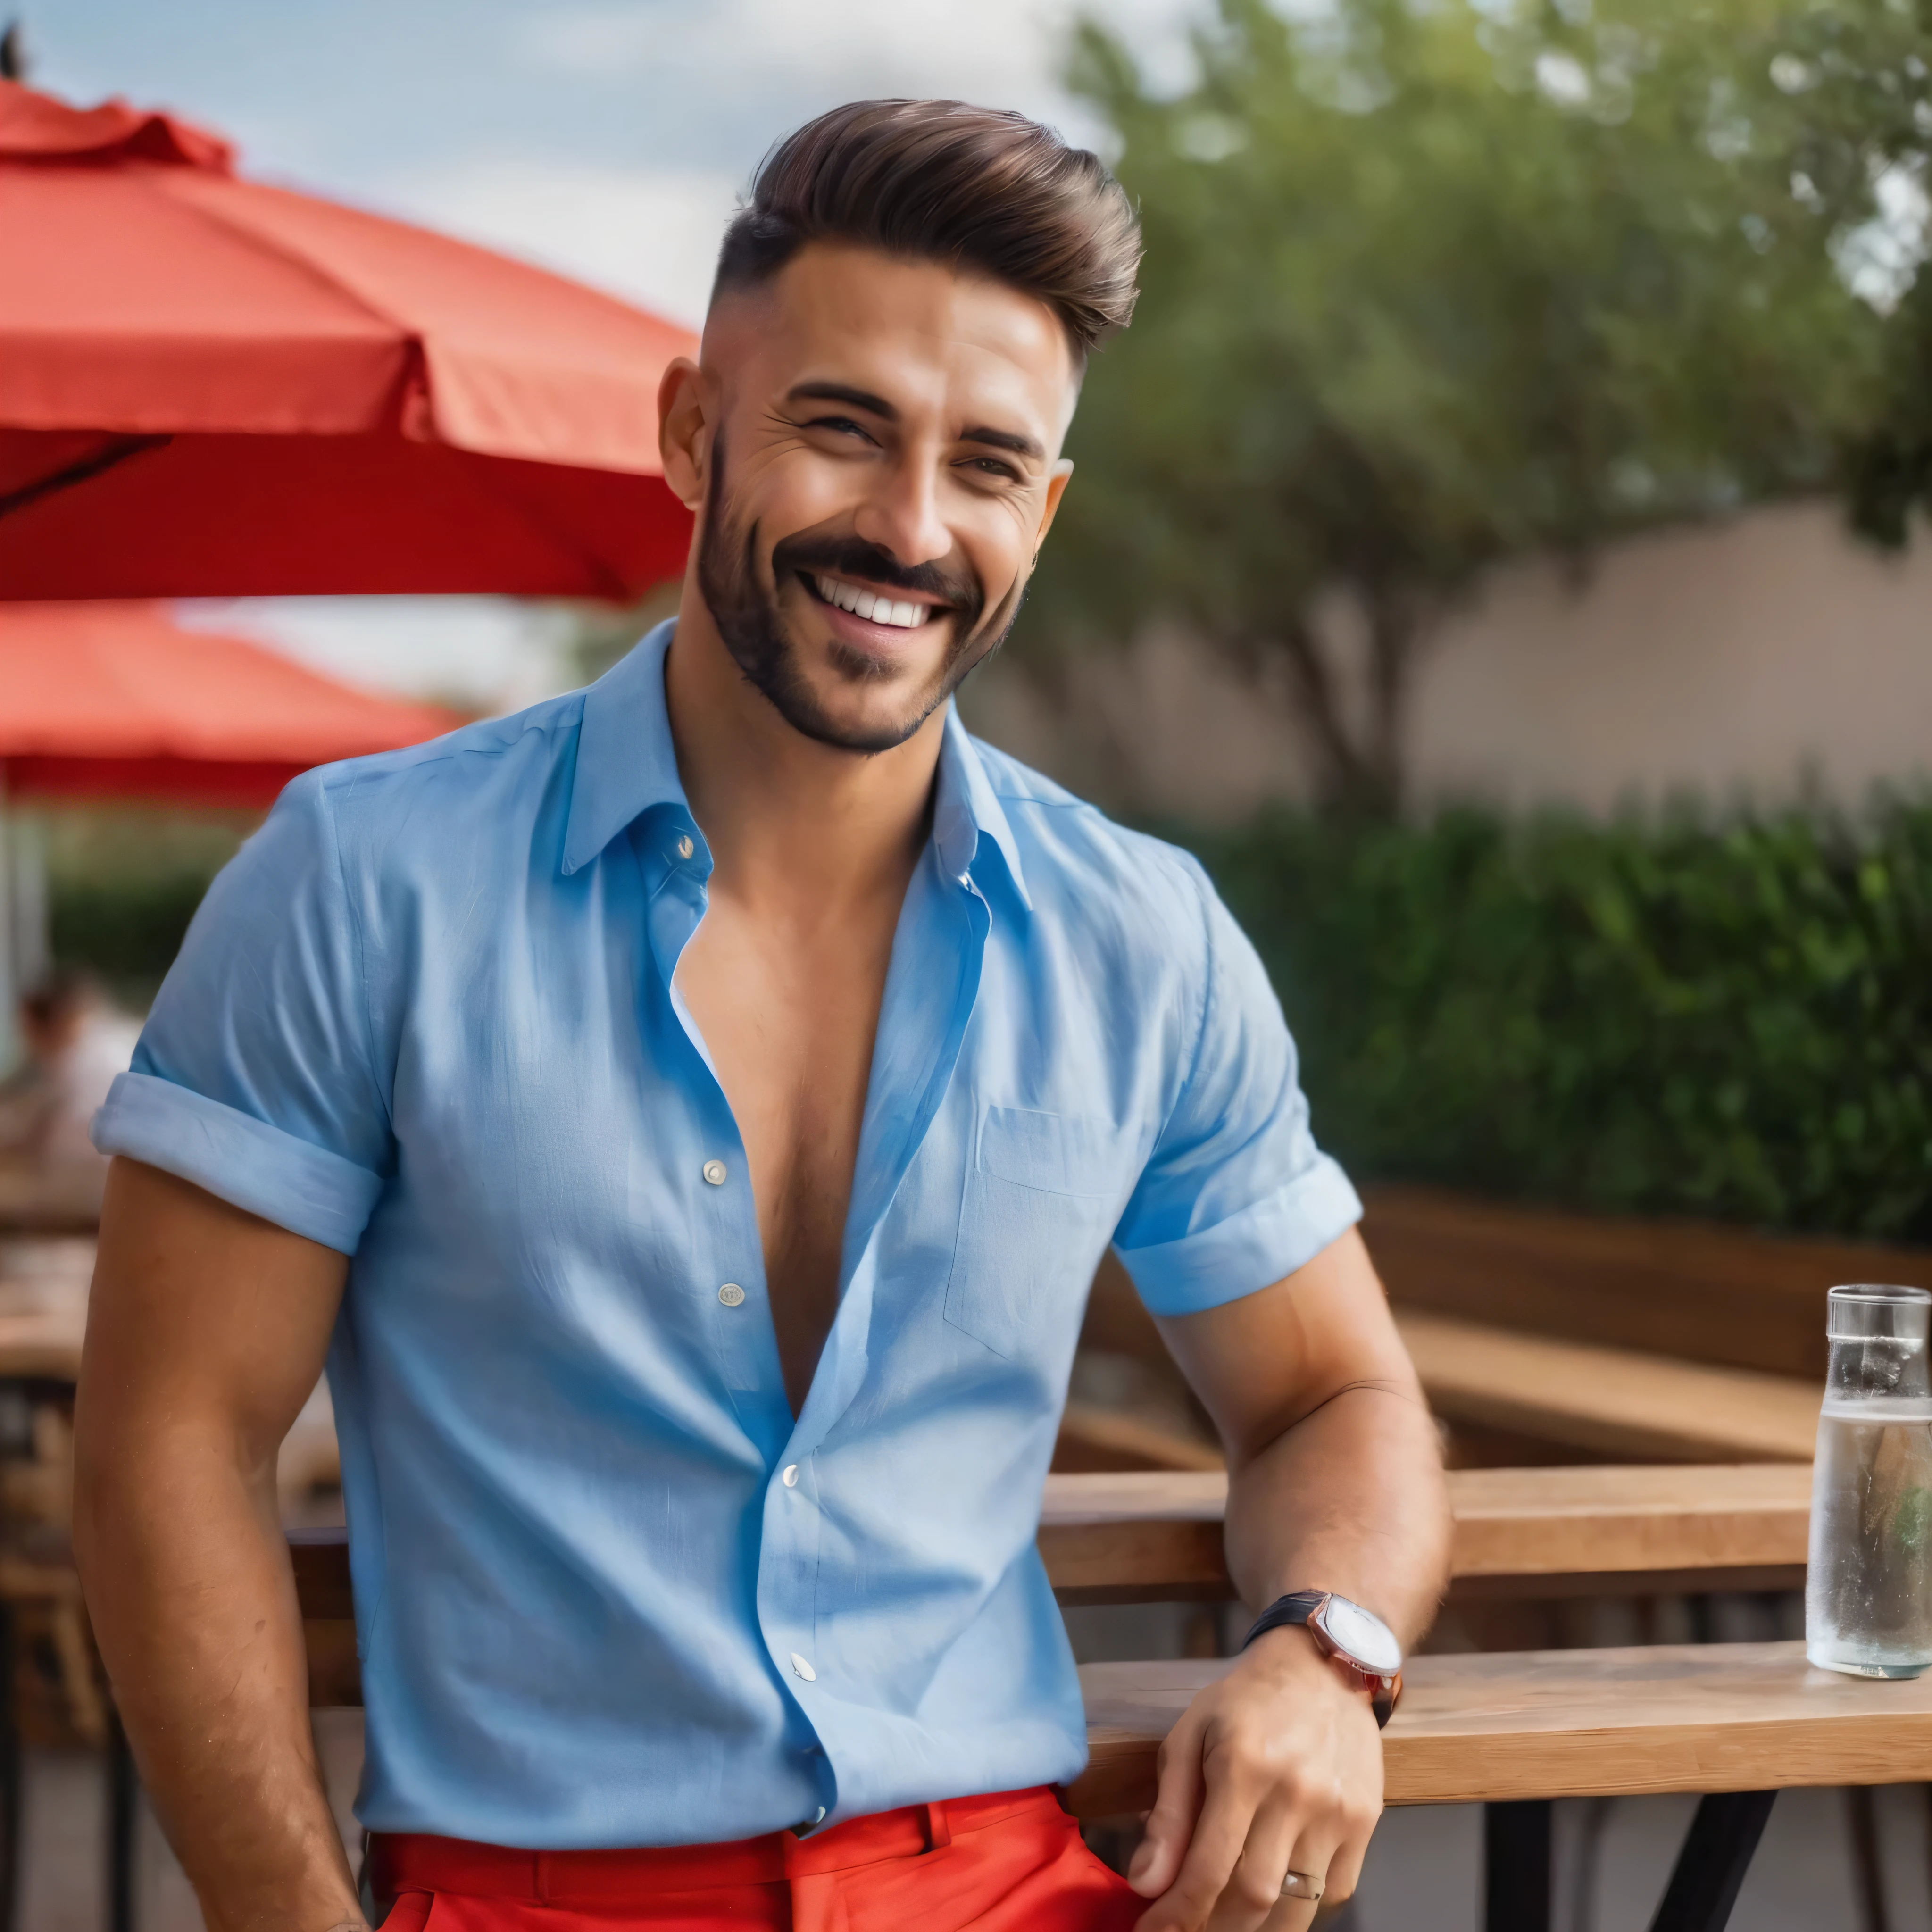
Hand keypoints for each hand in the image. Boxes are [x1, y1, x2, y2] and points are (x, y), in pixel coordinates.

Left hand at [1126, 1626, 1382, 1930]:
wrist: (1323, 1666)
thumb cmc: (1246, 1701)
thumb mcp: (1190, 1735)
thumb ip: (1169, 1811)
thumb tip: (1146, 1881)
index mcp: (1243, 1766)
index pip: (1210, 1868)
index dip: (1178, 1913)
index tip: (1153, 1930)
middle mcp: (1296, 1793)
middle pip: (1255, 1898)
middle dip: (1212, 1927)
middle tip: (1186, 1927)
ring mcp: (1338, 1811)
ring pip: (1298, 1908)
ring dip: (1256, 1927)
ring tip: (1224, 1920)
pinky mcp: (1366, 1822)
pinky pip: (1334, 1892)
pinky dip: (1301, 1907)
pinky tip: (1274, 1892)